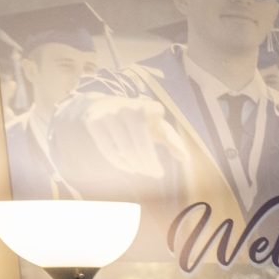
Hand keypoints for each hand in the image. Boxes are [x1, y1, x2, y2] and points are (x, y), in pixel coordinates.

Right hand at [74, 94, 188, 180]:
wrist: (99, 105)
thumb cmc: (137, 121)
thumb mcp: (157, 127)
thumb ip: (172, 140)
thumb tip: (185, 158)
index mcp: (148, 107)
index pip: (164, 130)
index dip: (170, 145)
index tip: (176, 159)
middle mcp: (128, 107)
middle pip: (142, 143)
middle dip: (150, 162)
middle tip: (156, 173)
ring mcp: (109, 113)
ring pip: (125, 147)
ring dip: (136, 164)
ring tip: (142, 170)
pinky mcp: (93, 121)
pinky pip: (108, 147)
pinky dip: (119, 162)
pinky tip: (130, 168)